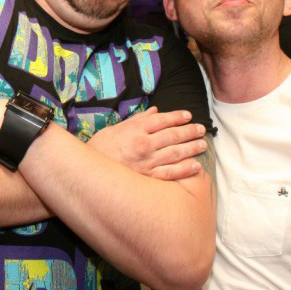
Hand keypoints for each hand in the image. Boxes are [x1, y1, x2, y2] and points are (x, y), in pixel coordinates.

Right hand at [88, 107, 206, 180]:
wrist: (88, 172)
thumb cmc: (100, 148)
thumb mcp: (116, 128)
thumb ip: (138, 119)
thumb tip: (155, 111)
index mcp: (136, 129)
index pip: (163, 120)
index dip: (178, 117)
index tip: (188, 116)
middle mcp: (144, 144)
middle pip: (173, 135)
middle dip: (190, 131)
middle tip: (202, 129)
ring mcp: (147, 162)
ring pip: (176, 153)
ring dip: (192, 148)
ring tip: (202, 144)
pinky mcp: (147, 178)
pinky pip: (171, 173)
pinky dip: (185, 170)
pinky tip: (196, 166)